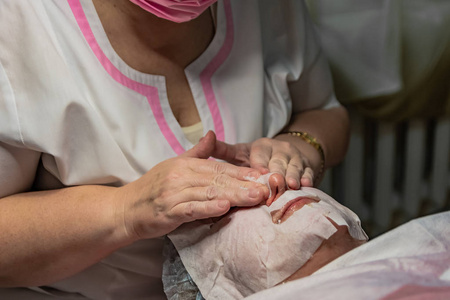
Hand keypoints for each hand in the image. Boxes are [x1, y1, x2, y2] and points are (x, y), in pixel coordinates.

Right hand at [115, 131, 268, 239]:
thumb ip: (197, 153)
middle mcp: (180, 176)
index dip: (241, 172)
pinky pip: (191, 209)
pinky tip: (224, 208)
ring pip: (208, 193)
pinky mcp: (168, 211)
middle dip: (244, 185)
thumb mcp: (174, 165)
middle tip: (266, 189)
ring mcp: (173, 193)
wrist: (126, 208)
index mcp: (185, 164)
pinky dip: (208, 208)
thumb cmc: (153, 188)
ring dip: (233, 196)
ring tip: (254, 198)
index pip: (218, 168)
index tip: (262, 176)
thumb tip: (212, 134)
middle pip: (218, 180)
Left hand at [209, 137, 315, 190]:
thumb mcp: (239, 152)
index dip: (260, 163)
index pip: (260, 154)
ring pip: (294, 167)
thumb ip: (222, 149)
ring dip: (293, 176)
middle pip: (278, 161)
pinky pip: (309, 172)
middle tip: (274, 183)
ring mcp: (295, 158)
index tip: (259, 172)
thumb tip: (206, 137)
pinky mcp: (307, 167)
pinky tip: (306, 186)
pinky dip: (308, 178)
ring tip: (291, 185)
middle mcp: (279, 150)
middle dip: (277, 172)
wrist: (285, 155)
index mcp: (261, 146)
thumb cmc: (257, 158)